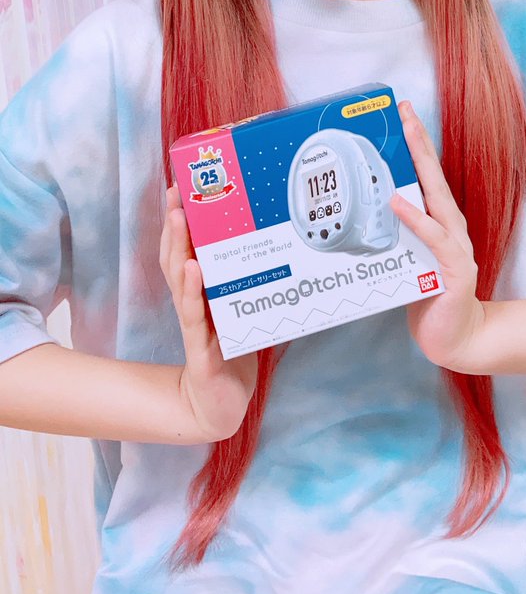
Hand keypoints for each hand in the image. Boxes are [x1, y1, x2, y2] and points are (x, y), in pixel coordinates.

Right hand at [160, 185, 257, 441]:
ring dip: (179, 247)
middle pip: (177, 256)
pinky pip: (195, 316)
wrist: (220, 406)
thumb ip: (249, 282)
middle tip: (177, 193)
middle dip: (176, 224)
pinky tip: (193, 270)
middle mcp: (191, 303)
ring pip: (181, 280)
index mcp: (200, 292)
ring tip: (180, 219)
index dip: (180, 220)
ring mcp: (193, 324)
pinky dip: (192, 291)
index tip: (181, 187)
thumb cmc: (232, 353)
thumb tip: (280, 244)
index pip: (184, 250)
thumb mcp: (242, 310)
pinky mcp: (201, 348)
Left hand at [389, 102, 486, 371]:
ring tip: (407, 140)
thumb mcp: (406, 259)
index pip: (427, 176)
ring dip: (422, 168)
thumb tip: (361, 211)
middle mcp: (451, 227)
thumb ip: (393, 234)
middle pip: (434, 177)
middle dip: (420, 142)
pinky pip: (435, 239)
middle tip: (406, 111)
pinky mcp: (456, 270)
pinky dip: (417, 219)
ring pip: (437, 199)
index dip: (416, 144)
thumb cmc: (428, 297)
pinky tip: (399, 203)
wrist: (457, 340)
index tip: (403, 112)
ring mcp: (456, 247)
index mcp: (439, 222)